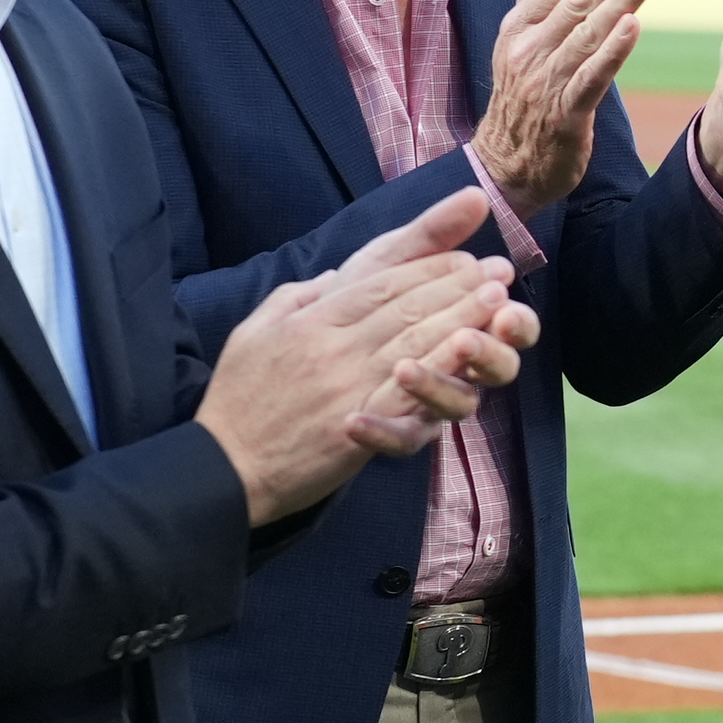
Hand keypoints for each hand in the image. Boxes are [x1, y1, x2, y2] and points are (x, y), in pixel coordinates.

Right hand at [195, 192, 540, 524]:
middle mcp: (331, 346)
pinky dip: (441, 374)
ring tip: (500, 302)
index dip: (428, 266)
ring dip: (462, 320)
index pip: (380, 282)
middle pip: (405, 307)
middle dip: (457, 286)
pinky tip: (471, 359)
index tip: (465, 255)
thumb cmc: (237, 400)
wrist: (222, 467)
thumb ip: (296, 297)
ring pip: (413, 344)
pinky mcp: (354, 428)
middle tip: (500, 271)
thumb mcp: (254, 330)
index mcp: (310, 319)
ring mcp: (344, 386)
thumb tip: (332, 277)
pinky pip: (406, 396)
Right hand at [468, 0, 661, 214]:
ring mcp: (544, 81)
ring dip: (620, 1)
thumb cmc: (522, 93)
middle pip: (577, 2)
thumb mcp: (522, 36)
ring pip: (587, 34)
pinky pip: (591, 76)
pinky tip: (635, 26)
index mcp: (518, 26)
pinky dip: (612, 51)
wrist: (506, 164)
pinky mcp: (565, 114)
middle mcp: (528, 49)